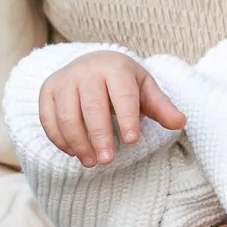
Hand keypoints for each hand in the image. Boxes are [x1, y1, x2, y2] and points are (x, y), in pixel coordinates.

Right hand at [39, 49, 185, 166]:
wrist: (91, 63)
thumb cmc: (123, 82)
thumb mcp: (145, 89)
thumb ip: (161, 107)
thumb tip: (180, 122)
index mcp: (115, 66)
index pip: (122, 93)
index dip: (127, 117)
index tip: (132, 141)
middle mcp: (86, 70)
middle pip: (92, 106)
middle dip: (100, 135)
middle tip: (108, 161)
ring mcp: (64, 79)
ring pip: (66, 114)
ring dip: (78, 142)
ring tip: (91, 162)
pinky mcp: (46, 91)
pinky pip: (48, 118)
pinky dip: (60, 139)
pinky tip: (74, 152)